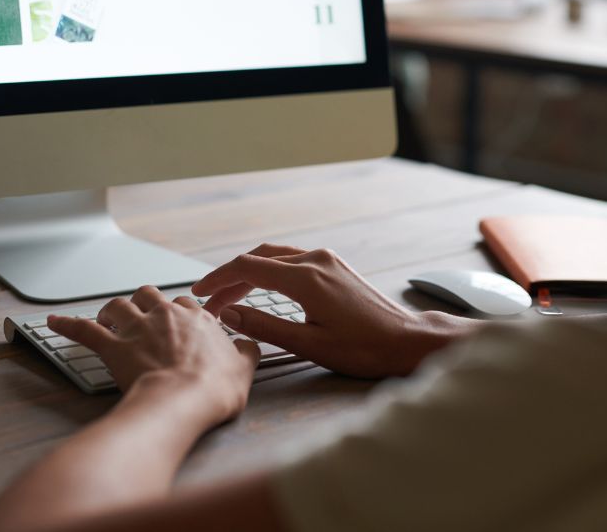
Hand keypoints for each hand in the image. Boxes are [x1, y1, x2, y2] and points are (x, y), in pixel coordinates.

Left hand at [48, 287, 259, 427]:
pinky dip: (67, 325)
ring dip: (113, 310)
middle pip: (149, 295)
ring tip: (110, 318)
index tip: (177, 324)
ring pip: (119, 305)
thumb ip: (245, 351)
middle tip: (142, 318)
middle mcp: (164, 315)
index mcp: (196, 317)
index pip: (184, 303)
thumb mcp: (244, 368)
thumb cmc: (212, 389)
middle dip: (144, 303)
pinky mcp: (113, 346)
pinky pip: (84, 330)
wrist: (183, 400)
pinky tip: (54, 322)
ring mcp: (136, 328)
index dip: (179, 314)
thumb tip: (249, 343)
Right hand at [194, 245, 480, 378]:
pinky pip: (292, 260)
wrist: (408, 341)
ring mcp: (327, 260)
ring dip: (248, 273)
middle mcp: (315, 261)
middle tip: (210, 303)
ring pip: (275, 256)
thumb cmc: (364, 349)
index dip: (218, 279)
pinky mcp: (335, 265)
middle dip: (230, 278)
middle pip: (258, 259)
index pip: (247, 268)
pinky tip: (261, 288)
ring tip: (230, 298)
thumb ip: (265, 326)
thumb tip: (230, 315)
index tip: (199, 294)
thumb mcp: (309, 344)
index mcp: (306, 279)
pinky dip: (269, 270)